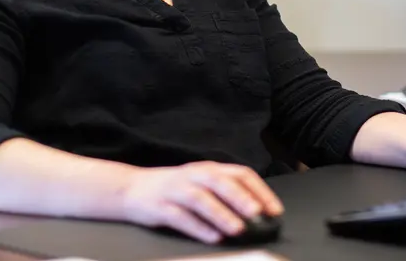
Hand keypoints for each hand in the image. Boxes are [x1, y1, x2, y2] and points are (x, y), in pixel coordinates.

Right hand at [117, 161, 283, 243]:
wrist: (131, 189)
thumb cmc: (175, 189)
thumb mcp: (201, 183)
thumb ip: (226, 192)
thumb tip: (259, 212)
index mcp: (208, 169)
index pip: (239, 174)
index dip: (259, 190)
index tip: (274, 209)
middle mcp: (193, 176)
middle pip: (219, 182)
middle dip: (240, 198)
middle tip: (257, 214)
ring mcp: (175, 190)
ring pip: (200, 199)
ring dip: (220, 214)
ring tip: (237, 229)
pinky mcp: (158, 207)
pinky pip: (180, 217)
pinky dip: (197, 227)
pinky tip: (212, 237)